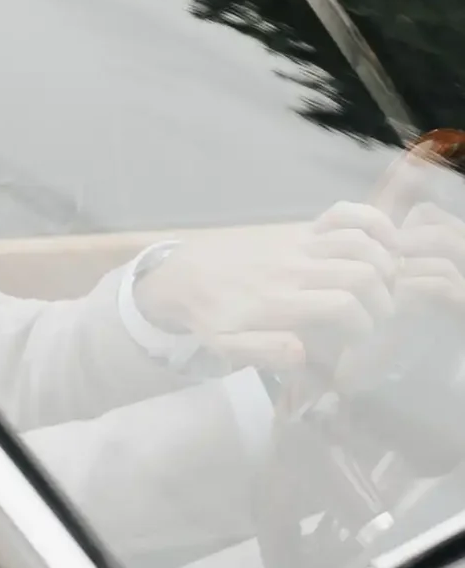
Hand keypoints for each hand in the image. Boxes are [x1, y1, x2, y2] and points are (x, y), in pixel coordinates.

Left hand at [136, 205, 404, 379]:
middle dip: (382, 300)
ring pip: (358, 242)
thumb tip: (304, 353)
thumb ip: (265, 352)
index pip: (341, 306)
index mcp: (276, 301)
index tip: (360, 338)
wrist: (183, 274)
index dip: (363, 325)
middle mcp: (292, 268)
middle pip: (360, 273)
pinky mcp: (299, 229)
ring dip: (385, 265)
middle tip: (377, 317)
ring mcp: (297, 243)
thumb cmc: (210, 316)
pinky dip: (373, 223)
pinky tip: (385, 244)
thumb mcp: (226, 346)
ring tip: (385, 288)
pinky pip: (343, 214)